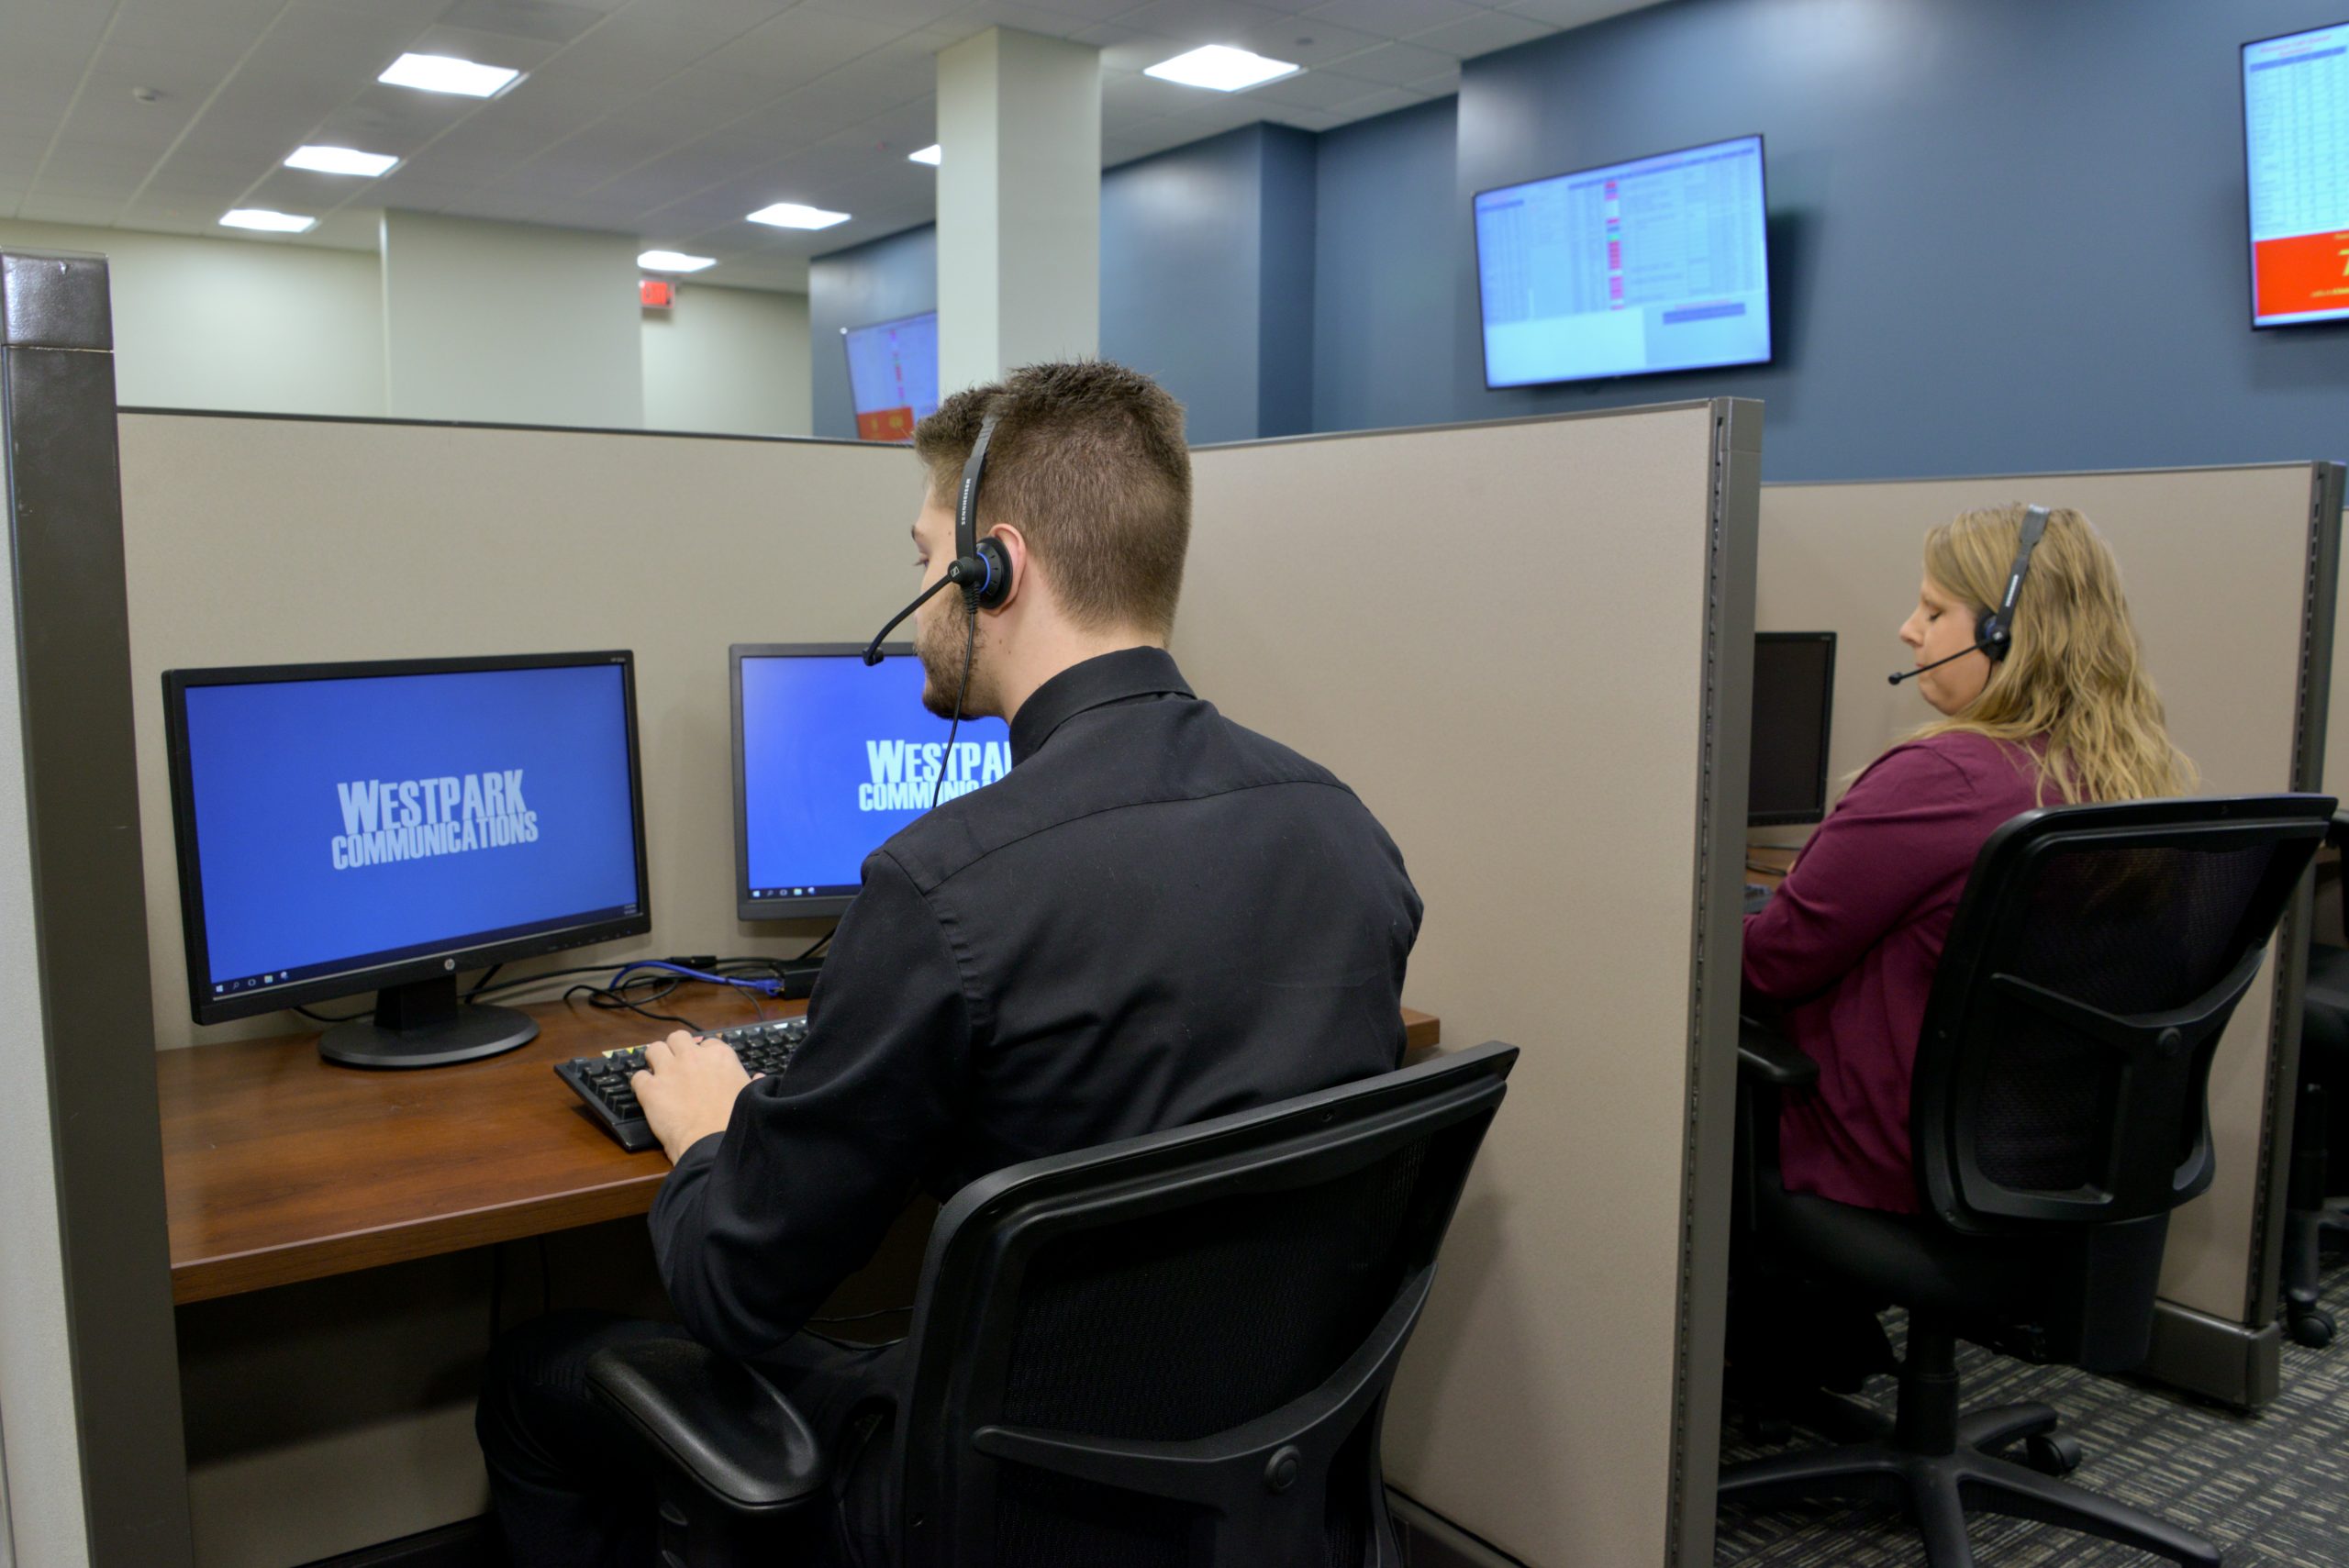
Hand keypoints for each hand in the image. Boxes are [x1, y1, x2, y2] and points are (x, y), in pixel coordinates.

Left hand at [632, 1030, 755, 1163]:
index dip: (703, 1055)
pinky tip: (647, 1094)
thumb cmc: (735, 1122)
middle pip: (678, 1037)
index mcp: (721, 1056)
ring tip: (658, 1074)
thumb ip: (751, 1083)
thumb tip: (759, 1079)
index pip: (708, 1043)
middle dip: (675, 1049)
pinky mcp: (650, 1089)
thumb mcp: (750, 1096)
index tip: (702, 1066)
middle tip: (676, 1064)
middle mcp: (693, 1057)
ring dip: (655, 1059)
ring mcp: (670, 1070)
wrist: (713, 1143)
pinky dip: (640, 1084)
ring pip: (654, 1048)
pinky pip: (637, 1076)